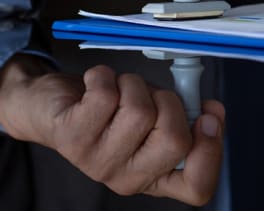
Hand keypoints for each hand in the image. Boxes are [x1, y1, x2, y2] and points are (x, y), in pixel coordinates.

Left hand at [0, 55, 224, 205]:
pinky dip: (104, 75)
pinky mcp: (72, 139)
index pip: (197, 187)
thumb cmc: (110, 110)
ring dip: (133, 84)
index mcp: (155, 177)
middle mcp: (128, 179)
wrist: (52, 105)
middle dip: (169, 100)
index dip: (211, 150)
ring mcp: (98, 163)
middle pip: (174, 140)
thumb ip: (185, 117)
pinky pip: (105, 94)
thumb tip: (211, 112)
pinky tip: (96, 83)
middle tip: (151, 95)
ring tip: (119, 89)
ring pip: (139, 111)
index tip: (209, 115)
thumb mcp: (155, 116)